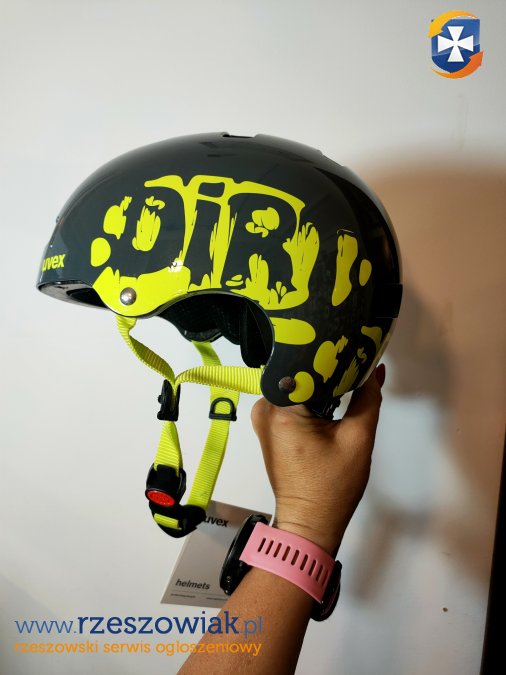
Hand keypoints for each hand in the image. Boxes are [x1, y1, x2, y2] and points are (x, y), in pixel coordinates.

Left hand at [251, 365, 384, 553]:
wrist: (310, 523)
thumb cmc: (332, 485)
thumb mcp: (358, 438)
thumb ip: (368, 398)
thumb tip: (374, 367)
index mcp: (280, 408)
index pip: (304, 363)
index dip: (330, 351)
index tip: (352, 342)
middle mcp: (265, 407)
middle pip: (298, 373)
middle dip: (327, 366)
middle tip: (355, 354)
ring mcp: (264, 418)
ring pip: (296, 386)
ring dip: (320, 382)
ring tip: (348, 372)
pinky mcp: (270, 428)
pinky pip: (292, 401)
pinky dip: (312, 396)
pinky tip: (333, 393)